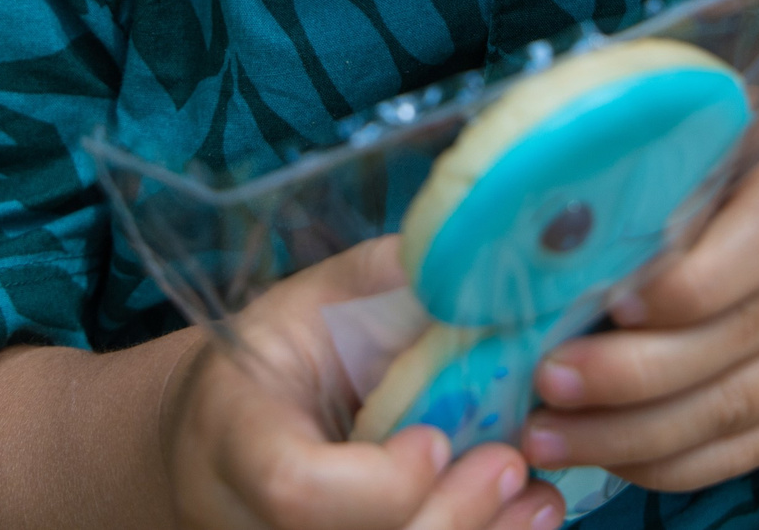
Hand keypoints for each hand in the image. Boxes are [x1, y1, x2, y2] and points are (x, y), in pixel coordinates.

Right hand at [166, 236, 569, 529]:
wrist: (225, 424)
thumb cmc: (282, 349)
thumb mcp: (324, 298)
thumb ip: (394, 285)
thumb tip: (488, 255)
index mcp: (235, 428)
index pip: (296, 489)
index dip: (381, 484)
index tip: (437, 440)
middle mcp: (241, 513)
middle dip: (448, 517)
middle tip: (509, 464)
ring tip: (533, 496)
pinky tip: (518, 519)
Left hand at [517, 104, 758, 492]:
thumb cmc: (740, 154)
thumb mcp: (711, 131)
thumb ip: (657, 168)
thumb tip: (556, 229)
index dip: (689, 280)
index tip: (610, 301)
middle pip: (743, 336)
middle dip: (635, 372)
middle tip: (549, 379)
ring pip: (740, 407)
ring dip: (636, 432)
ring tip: (552, 434)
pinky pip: (749, 449)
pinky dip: (673, 463)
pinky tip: (606, 455)